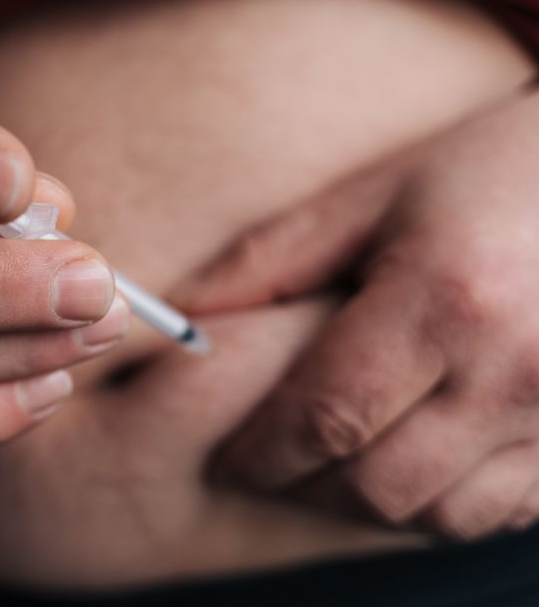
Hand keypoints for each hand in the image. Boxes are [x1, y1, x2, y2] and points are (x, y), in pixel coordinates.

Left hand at [173, 88, 538, 538]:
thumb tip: (183, 318)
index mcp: (448, 300)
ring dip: (368, 505)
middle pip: (377, 485)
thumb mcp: (376, 194)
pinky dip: (442, 506)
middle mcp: (516, 371)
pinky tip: (408, 464)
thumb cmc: (491, 171)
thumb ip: (271, 259)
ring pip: (441, 517)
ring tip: (330, 466)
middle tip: (268, 467)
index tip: (227, 462)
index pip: (327, 416)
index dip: (262, 455)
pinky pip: (505, 513)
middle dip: (303, 488)